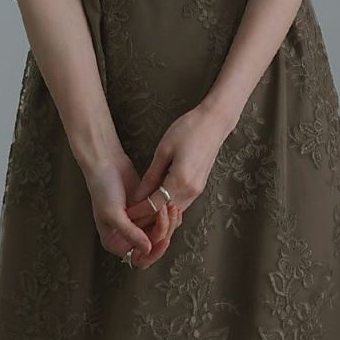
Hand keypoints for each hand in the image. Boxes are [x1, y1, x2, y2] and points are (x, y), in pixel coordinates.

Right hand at [83, 149, 180, 269]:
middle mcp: (127, 237)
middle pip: (153, 247)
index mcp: (115, 242)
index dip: (153, 254)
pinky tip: (172, 205)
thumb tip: (147, 249)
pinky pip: (162, 221)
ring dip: (169, 223)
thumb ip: (130, 233)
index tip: (163, 240)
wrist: (106, 164)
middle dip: (163, 232)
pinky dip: (169, 215)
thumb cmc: (102, 188)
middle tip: (165, 212)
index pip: (139, 259)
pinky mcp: (147, 212)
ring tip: (170, 206)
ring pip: (160, 234)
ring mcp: (138, 225)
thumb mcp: (113, 213)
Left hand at [129, 100, 236, 220]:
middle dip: (148, 217)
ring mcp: (197, 190)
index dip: (139, 211)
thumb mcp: (163, 151)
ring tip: (140, 211)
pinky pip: (182, 203)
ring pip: (175, 211)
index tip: (125, 213)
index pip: (155, 206)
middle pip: (166, 213)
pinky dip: (168, 206)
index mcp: (180, 181)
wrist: (214, 121)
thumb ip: (151, 177)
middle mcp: (191, 190)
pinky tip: (157, 202)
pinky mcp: (200, 186)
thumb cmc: (188, 130)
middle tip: (130, 218)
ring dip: (158, 213)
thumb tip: (138, 196)